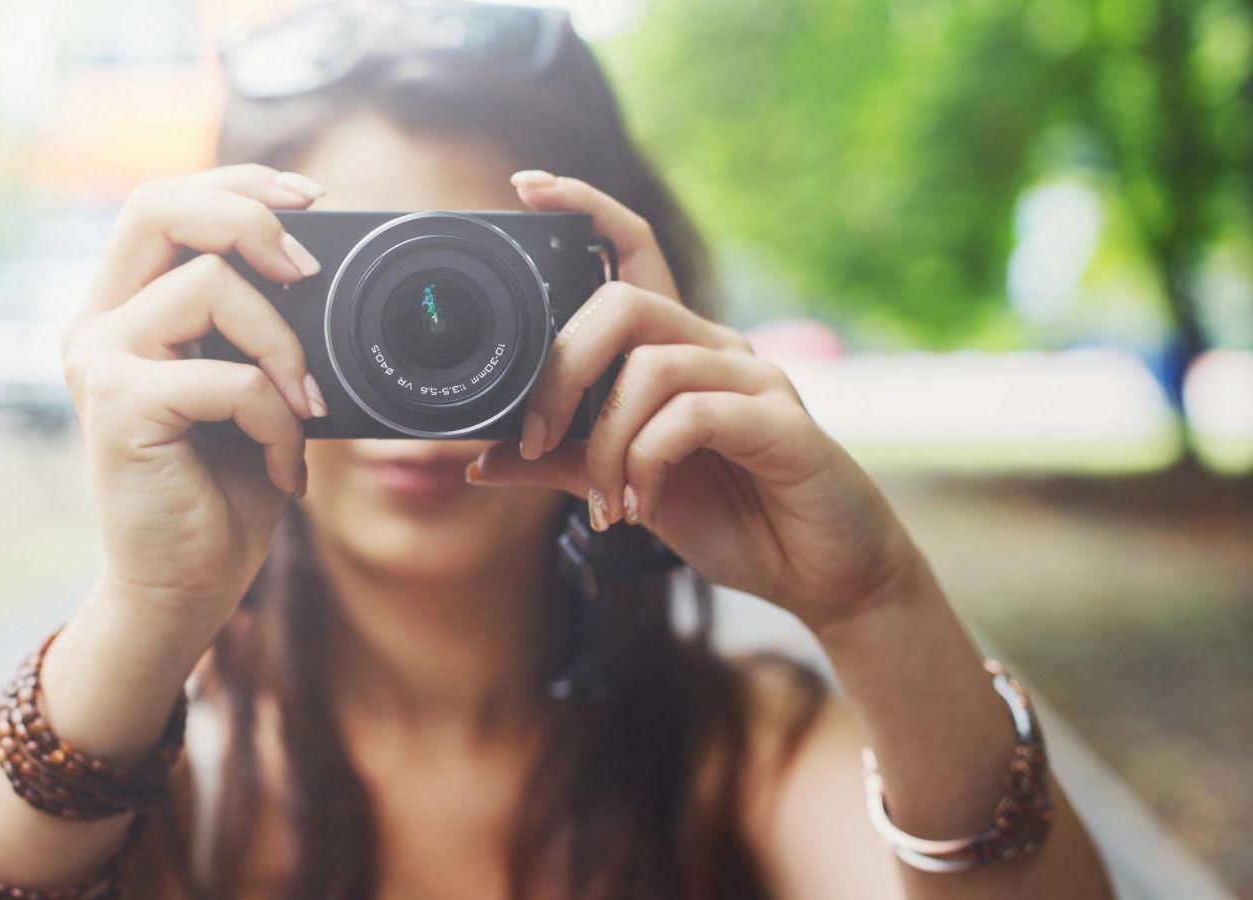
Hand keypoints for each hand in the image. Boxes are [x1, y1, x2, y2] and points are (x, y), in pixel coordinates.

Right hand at [61, 165, 330, 624]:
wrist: (184, 589)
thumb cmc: (223, 491)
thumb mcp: (251, 388)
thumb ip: (260, 327)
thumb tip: (318, 270)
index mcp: (124, 310)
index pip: (164, 203)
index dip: (238, 184)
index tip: (313, 198)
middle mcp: (98, 325)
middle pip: (157, 205)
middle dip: (248, 216)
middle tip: (309, 268)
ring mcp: (99, 363)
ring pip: (206, 287)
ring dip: (283, 347)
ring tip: (304, 410)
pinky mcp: (118, 409)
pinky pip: (227, 378)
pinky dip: (276, 420)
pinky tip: (284, 467)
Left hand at [470, 170, 920, 630]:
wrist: (817, 571)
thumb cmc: (730, 516)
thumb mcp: (626, 485)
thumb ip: (562, 464)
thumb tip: (481, 461)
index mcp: (676, 350)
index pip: (633, 251)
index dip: (586, 210)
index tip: (528, 186)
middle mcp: (715, 349)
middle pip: (624, 305)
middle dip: (563, 369)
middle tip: (536, 437)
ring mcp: (752, 380)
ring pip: (651, 368)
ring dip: (606, 444)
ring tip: (606, 501)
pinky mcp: (780, 423)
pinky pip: (692, 416)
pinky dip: (648, 463)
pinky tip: (642, 504)